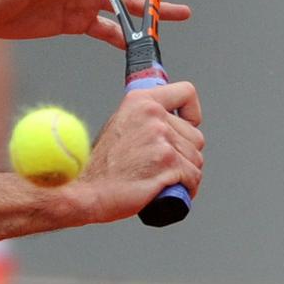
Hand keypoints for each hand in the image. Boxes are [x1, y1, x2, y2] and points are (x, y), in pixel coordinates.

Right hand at [73, 82, 204, 222]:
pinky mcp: (168, 163)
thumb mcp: (119, 125)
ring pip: (196, 159)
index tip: (188, 125)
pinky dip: (186, 189)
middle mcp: (153, 115)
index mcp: (140, 102)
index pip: (185, 92)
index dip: (191, 113)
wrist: (86, 191)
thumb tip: (168, 122)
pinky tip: (167, 190)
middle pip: (195, 136)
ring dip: (184, 174)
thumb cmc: (100, 166)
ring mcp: (161, 139)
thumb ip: (144, 118)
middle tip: (161, 166)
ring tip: (160, 179)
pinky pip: (193, 178)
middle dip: (184, 155)